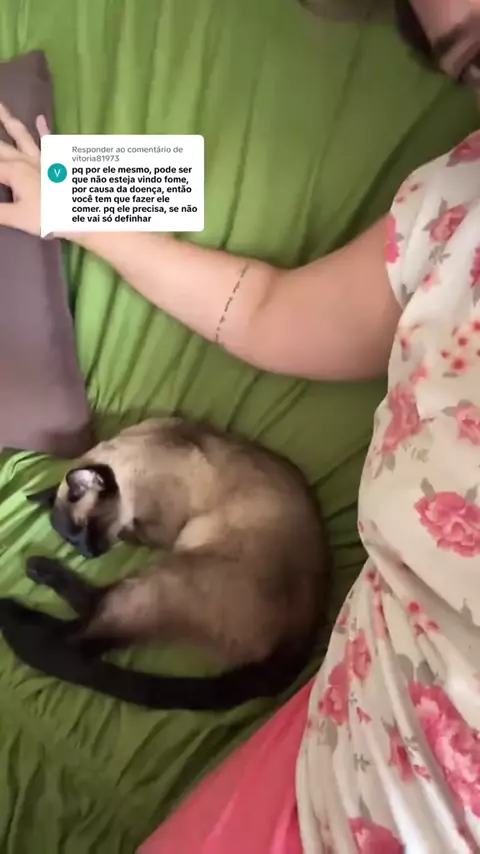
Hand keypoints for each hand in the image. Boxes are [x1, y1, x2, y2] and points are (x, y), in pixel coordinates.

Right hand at [0, 103, 49, 235]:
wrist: (80, 214)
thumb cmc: (47, 217)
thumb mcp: (17, 217)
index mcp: (13, 171)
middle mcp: (25, 160)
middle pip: (0, 146)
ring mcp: (42, 158)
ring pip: (22, 136)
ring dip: (9, 120)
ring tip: (0, 105)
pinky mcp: (56, 161)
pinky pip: (49, 142)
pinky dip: (44, 130)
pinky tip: (40, 119)